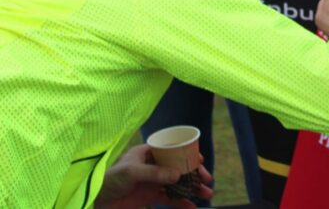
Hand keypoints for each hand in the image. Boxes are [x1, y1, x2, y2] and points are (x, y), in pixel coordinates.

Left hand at [95, 145, 212, 208]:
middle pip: (179, 167)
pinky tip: (192, 207)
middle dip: (194, 174)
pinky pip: (170, 199)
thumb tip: (178, 175)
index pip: (173, 150)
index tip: (201, 161)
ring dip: (192, 189)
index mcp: (148, 152)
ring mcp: (153, 182)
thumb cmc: (110, 180)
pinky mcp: (151, 197)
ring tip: (206, 194)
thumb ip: (154, 173)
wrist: (95, 202)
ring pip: (178, 184)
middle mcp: (153, 165)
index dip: (188, 155)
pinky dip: (181, 203)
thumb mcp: (131, 172)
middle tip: (207, 181)